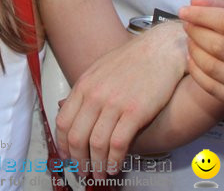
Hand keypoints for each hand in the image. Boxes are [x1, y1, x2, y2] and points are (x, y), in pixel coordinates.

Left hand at [56, 22, 187, 178]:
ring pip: (96, 144)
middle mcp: (94, 95)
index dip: (63, 145)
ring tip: (99, 174)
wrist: (161, 49)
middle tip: (82, 172)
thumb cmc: (134, 59)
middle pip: (76, 137)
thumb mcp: (99, 70)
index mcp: (84, 85)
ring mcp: (114, 103)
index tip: (67, 156)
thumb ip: (83, 91)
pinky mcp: (134, 112)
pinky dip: (115, 160)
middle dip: (77, 160)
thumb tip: (64, 106)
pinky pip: (118, 144)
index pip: (63, 122)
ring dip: (96, 165)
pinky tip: (116, 166)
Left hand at [179, 0, 223, 109]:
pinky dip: (195, 70)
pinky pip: (210, 86)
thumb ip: (219, 4)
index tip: (184, 11)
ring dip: (193, 50)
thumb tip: (194, 3)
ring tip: (190, 40)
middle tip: (186, 25)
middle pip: (220, 45)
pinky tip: (192, 58)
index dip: (202, 15)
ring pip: (213, 66)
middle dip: (196, 32)